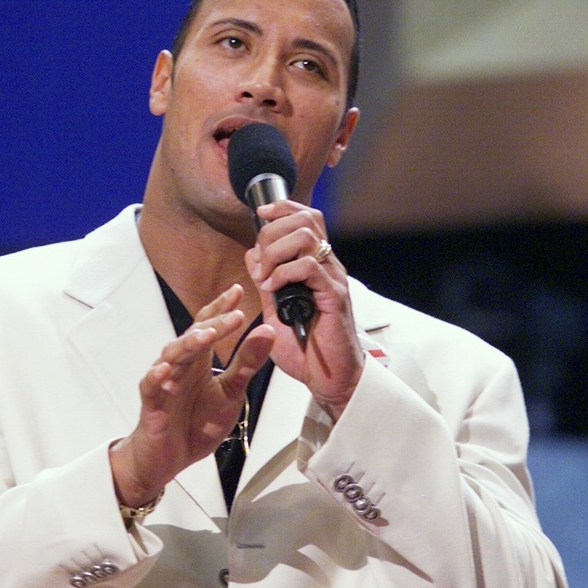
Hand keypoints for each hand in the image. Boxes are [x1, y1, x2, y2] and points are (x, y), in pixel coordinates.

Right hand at [109, 284, 274, 506]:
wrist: (169, 459)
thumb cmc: (195, 423)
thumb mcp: (231, 393)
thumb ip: (247, 364)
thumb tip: (269, 331)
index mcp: (199, 361)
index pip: (208, 326)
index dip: (221, 308)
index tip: (239, 290)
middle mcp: (180, 365)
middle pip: (193, 337)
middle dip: (214, 324)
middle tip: (236, 314)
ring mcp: (164, 383)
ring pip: (172, 356)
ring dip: (189, 344)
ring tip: (207, 335)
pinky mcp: (152, 405)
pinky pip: (151, 387)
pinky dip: (157, 377)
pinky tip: (165, 370)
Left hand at [246, 200, 363, 420]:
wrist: (328, 379)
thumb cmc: (307, 350)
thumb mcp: (276, 311)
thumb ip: (266, 283)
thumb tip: (253, 255)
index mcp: (316, 266)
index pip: (306, 218)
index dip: (283, 208)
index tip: (260, 214)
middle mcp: (328, 267)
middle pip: (306, 220)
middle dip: (273, 231)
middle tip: (260, 259)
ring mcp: (333, 280)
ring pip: (306, 238)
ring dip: (275, 251)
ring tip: (265, 276)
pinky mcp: (334, 297)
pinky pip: (309, 268)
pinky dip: (283, 273)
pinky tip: (272, 289)